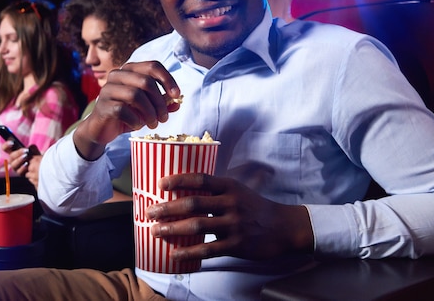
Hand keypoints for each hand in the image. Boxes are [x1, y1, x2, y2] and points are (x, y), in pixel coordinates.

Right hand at [1, 142, 41, 188]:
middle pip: (11, 156)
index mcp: (14, 153)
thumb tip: (29, 147)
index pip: (6, 148)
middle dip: (18, 153)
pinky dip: (23, 167)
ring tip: (26, 156)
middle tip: (25, 150)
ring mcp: (16, 167)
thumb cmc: (36, 157)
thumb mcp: (34, 151)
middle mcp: (13, 160)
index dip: (6, 145)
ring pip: (14, 165)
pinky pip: (19, 171)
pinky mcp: (20, 173)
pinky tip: (27, 164)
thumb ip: (31, 148)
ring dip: (20, 160)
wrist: (42, 167)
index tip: (12, 142)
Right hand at [73, 61, 180, 159]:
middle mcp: (117, 75)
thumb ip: (162, 104)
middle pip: (146, 81)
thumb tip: (178, 103)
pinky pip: (123, 110)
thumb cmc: (126, 114)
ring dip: (149, 112)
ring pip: (135, 95)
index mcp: (130, 70)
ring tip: (154, 124)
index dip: (168, 79)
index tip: (177, 96)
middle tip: (164, 118)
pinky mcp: (102, 105)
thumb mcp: (147, 108)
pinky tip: (137, 126)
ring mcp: (108, 89)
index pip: (153, 66)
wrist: (101, 129)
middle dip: (160, 102)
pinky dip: (135, 120)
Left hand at [145, 173, 313, 261]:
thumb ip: (216, 190)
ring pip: (197, 225)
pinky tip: (174, 253)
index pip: (199, 179)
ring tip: (155, 231)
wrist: (283, 227)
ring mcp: (234, 224)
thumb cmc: (255, 207)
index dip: (178, 180)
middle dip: (167, 208)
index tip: (160, 184)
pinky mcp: (236, 244)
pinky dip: (189, 252)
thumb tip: (186, 188)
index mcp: (229, 186)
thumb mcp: (239, 190)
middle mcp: (230, 203)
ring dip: (172, 228)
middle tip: (149, 212)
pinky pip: (208, 249)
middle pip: (193, 203)